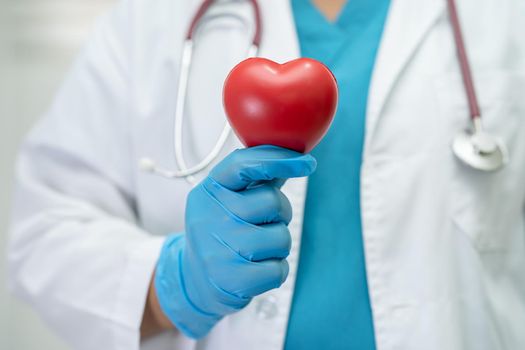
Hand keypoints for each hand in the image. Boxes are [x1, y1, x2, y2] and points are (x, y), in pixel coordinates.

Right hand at [154, 145, 315, 338]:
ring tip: (257, 251)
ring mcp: (217, 249)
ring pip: (280, 237)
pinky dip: (276, 270)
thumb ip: (257, 180)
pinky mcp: (231, 280)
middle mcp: (209, 216)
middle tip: (264, 224)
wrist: (195, 282)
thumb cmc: (222, 233)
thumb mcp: (227, 201)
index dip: (277, 159)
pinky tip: (256, 270)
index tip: (308, 163)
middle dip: (281, 214)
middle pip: (272, 201)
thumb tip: (294, 157)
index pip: (242, 164)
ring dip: (278, 246)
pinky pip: (278, 269)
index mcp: (209, 191)